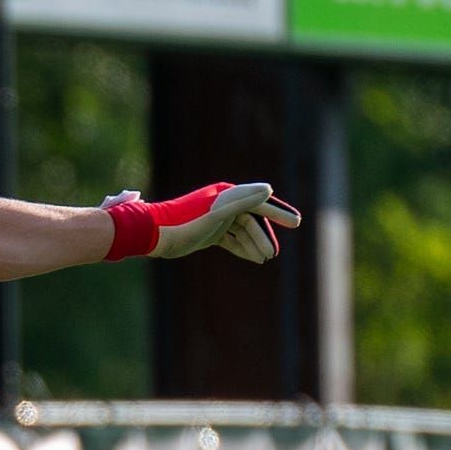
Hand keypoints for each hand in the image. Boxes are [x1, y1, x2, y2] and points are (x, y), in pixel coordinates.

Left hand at [103, 183, 300, 263]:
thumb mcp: (215, 215)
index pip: (260, 203)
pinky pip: (231, 239)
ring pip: (242, 231)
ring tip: (264, 260)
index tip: (297, 223)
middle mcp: (223, 204)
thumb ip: (242, 201)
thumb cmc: (184, 224)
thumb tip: (269, 190)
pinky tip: (252, 258)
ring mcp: (216, 218)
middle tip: (273, 254)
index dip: (278, 213)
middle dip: (263, 236)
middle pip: (252, 220)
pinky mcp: (208, 231)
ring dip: (253, 244)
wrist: (153, 235)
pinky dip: (241, 247)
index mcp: (227, 195)